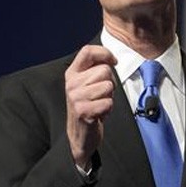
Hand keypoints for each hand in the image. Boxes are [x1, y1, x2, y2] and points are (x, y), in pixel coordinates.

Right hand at [65, 45, 116, 169]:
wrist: (80, 135)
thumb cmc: (88, 107)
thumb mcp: (87, 85)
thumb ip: (95, 70)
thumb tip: (111, 60)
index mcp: (72, 73)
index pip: (87, 51)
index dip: (104, 53)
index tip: (113, 61)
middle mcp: (71, 84)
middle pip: (104, 70)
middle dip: (110, 82)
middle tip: (101, 95)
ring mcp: (76, 97)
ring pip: (108, 86)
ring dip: (109, 97)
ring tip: (99, 104)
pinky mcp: (83, 111)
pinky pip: (108, 102)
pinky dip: (108, 109)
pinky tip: (99, 114)